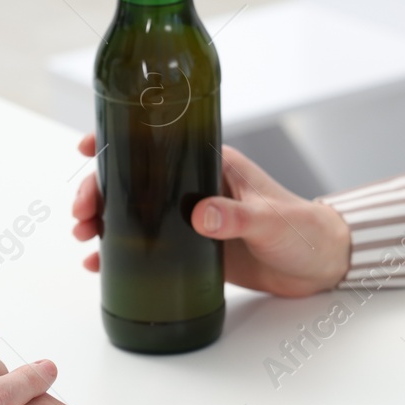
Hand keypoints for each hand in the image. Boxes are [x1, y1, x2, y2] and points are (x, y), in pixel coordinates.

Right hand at [71, 134, 352, 296]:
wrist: (322, 264)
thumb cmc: (303, 229)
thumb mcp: (269, 219)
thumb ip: (235, 216)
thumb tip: (200, 216)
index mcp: (211, 162)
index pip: (156, 140)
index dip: (117, 140)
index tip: (87, 146)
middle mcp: (191, 185)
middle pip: (131, 179)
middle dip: (98, 191)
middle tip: (82, 214)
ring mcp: (187, 217)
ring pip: (132, 211)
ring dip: (102, 221)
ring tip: (83, 239)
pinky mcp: (189, 247)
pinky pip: (146, 246)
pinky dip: (119, 252)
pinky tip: (99, 263)